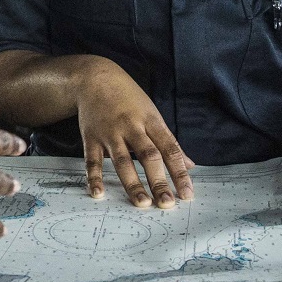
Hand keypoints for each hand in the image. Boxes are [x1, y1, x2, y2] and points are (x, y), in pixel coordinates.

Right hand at [75, 59, 194, 208]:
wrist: (94, 78)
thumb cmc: (128, 98)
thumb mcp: (152, 113)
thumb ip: (169, 142)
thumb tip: (190, 165)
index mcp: (150, 121)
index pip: (169, 149)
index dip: (179, 172)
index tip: (187, 193)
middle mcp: (131, 127)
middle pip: (148, 156)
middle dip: (158, 180)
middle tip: (167, 203)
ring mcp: (110, 133)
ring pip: (122, 161)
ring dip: (132, 183)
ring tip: (142, 203)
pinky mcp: (91, 137)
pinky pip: (92, 160)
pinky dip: (94, 177)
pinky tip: (98, 193)